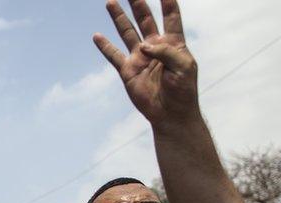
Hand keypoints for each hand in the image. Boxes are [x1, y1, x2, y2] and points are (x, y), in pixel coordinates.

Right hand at [93, 0, 198, 126]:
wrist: (170, 114)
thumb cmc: (183, 90)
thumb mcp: (183, 66)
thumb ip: (166, 51)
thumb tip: (143, 45)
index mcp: (173, 43)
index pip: (171, 17)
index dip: (168, 3)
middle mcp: (155, 47)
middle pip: (145, 19)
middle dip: (138, 4)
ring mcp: (140, 58)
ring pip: (127, 32)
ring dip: (119, 17)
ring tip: (111, 2)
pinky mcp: (127, 71)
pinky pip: (114, 55)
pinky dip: (105, 46)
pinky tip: (97, 36)